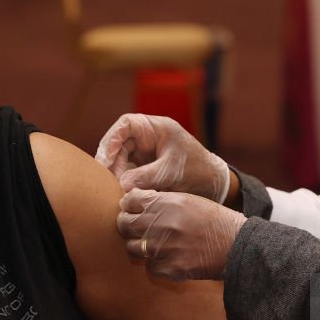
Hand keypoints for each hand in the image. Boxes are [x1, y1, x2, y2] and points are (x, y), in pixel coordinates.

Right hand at [96, 114, 230, 201]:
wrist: (214, 186)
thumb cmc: (198, 171)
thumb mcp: (171, 172)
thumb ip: (145, 177)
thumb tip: (121, 184)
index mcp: (156, 128)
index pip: (126, 125)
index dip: (111, 140)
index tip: (105, 158)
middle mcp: (148, 138)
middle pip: (118, 144)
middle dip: (112, 162)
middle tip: (110, 182)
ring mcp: (146, 153)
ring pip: (121, 160)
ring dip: (117, 175)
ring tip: (118, 191)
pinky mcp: (146, 169)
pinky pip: (128, 173)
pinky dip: (124, 183)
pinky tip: (124, 194)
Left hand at [117, 188, 246, 280]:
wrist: (236, 244)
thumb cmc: (214, 220)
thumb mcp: (187, 200)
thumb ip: (160, 201)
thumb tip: (134, 203)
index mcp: (164, 203)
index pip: (129, 201)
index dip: (129, 205)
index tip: (133, 209)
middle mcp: (160, 224)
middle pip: (124, 224)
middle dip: (128, 224)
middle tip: (137, 227)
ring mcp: (163, 248)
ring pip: (132, 247)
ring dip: (140, 246)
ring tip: (154, 244)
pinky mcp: (169, 268)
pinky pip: (149, 267)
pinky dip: (156, 264)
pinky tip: (169, 258)